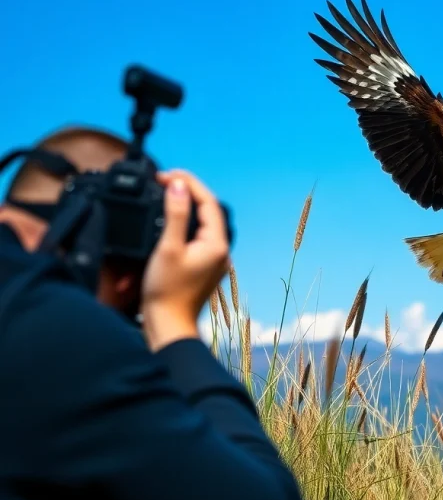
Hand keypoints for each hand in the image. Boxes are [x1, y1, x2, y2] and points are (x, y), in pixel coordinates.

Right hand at [141, 170, 229, 351]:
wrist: (168, 325)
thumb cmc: (166, 292)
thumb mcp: (168, 248)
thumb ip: (175, 214)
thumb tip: (178, 186)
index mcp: (217, 244)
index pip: (208, 202)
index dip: (189, 183)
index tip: (167, 174)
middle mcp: (221, 250)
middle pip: (209, 210)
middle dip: (189, 191)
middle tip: (165, 180)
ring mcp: (214, 259)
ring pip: (204, 223)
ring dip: (188, 206)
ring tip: (167, 193)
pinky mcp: (205, 266)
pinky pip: (199, 236)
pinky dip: (186, 223)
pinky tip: (173, 219)